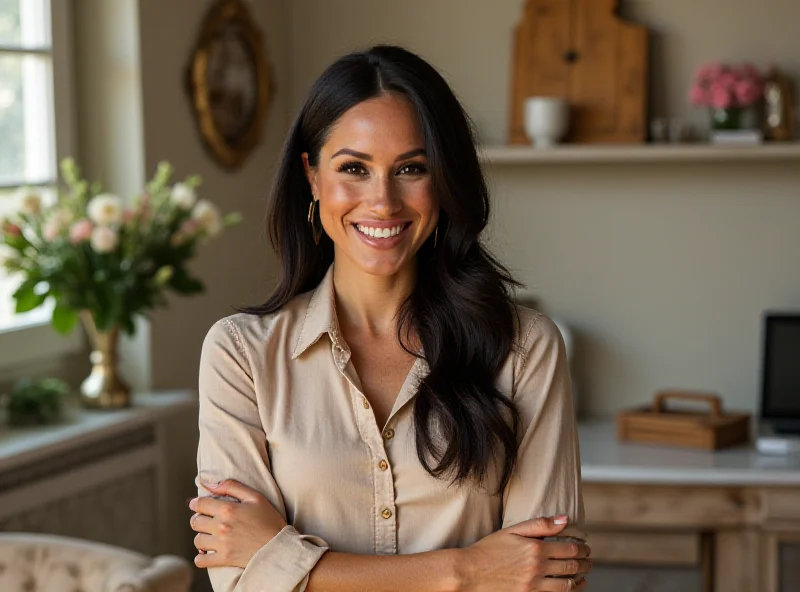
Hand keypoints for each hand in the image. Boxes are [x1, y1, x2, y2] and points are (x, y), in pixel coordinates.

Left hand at [189, 479, 287, 568]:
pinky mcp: (224, 559)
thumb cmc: (269, 520)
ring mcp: (222, 544)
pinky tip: (208, 552)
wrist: (279, 546)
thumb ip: (231, 486)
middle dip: (199, 519)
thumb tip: (209, 484)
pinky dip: (201, 557)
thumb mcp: (255, 497)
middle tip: (206, 520)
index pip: (200, 504)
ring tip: (210, 536)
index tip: (197, 505)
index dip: (196, 503)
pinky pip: (200, 560)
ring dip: (202, 537)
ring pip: (197, 540)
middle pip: (195, 522)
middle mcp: (221, 526)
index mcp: (228, 509)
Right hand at [458, 515, 591, 590]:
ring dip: (579, 580)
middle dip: (585, 564)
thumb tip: (565, 519)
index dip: (582, 549)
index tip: (585, 548)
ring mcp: (533, 586)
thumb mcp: (512, 531)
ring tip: (582, 576)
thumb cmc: (489, 549)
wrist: (470, 572)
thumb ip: (540, 525)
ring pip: (567, 586)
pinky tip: (569, 588)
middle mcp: (537, 569)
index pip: (569, 549)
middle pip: (571, 568)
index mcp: (535, 549)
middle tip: (588, 562)